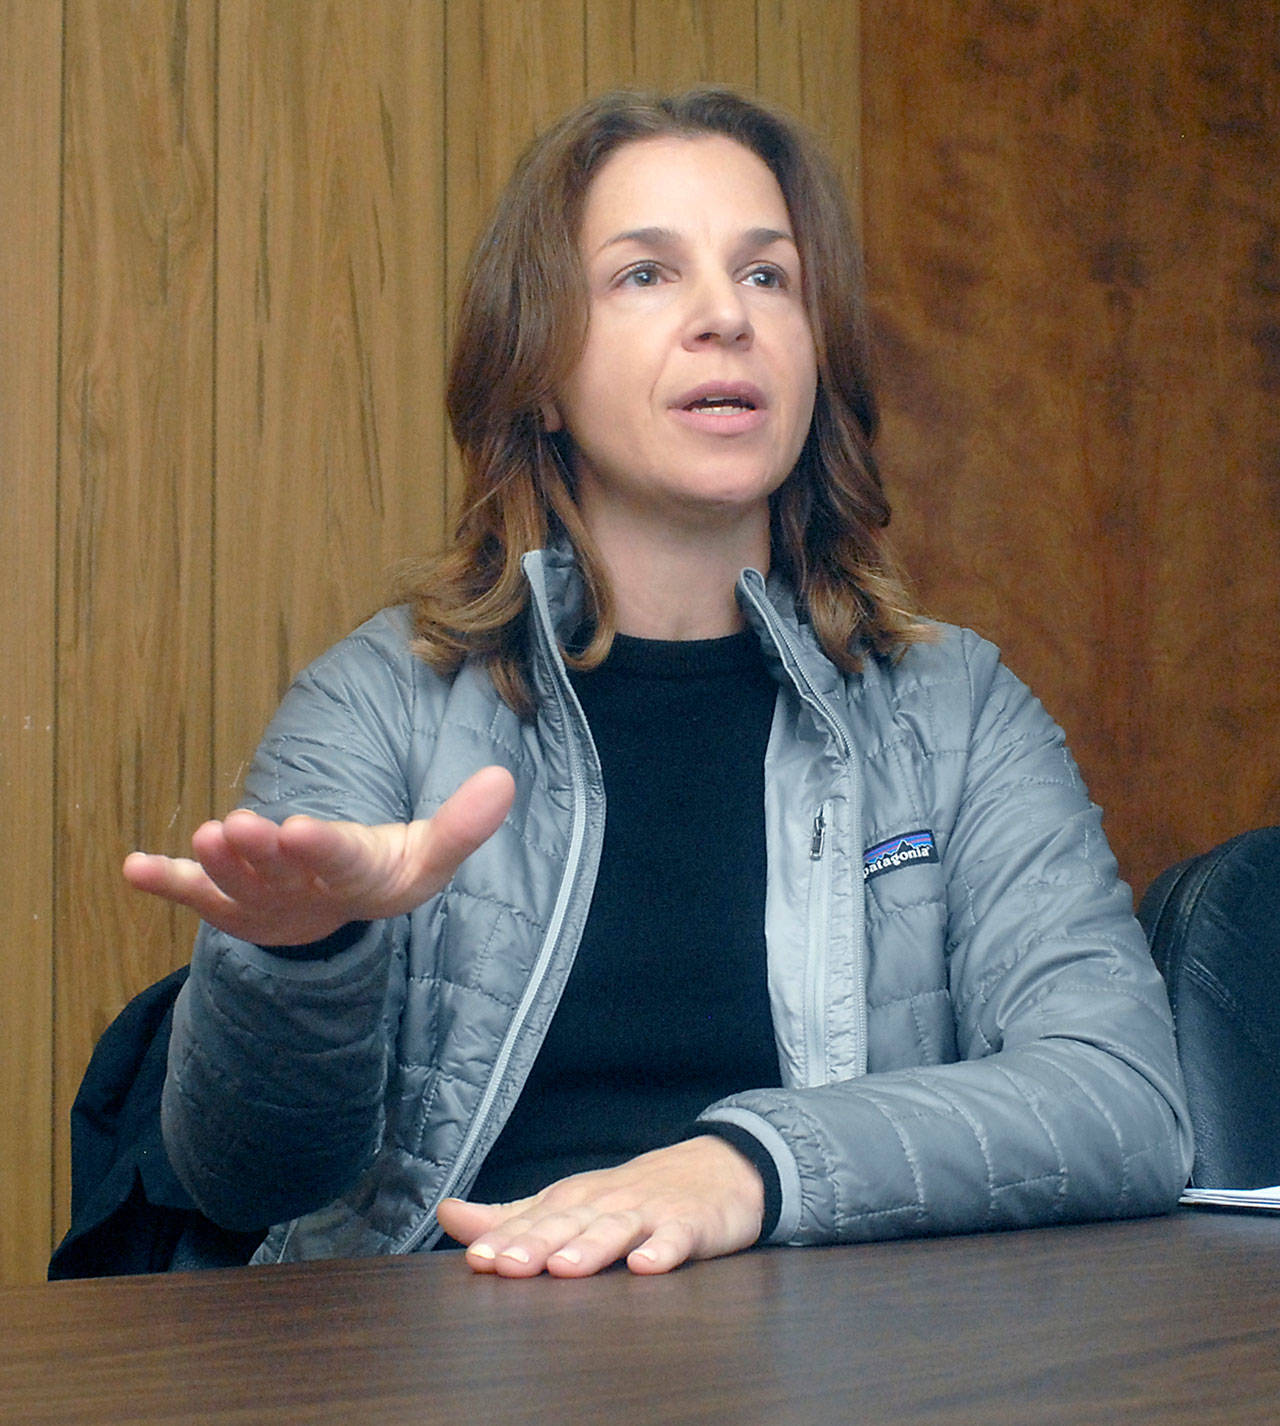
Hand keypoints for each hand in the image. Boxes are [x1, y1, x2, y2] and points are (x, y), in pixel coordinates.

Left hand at [122, 765, 514, 945]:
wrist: (338, 915)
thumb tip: (505, 779)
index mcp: (358, 878)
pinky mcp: (227, 900)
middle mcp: (306, 894)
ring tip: (206, 834)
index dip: (320, 850)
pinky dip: (164, 882)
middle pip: (281, 876)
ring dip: (217, 864)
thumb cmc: (385, 870)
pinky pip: (192, 894)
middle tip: (237, 827)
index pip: (341, 863)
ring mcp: (262, 900)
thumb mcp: (429, 853)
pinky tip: (131, 868)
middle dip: (259, 855)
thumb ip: (462, 823)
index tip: (299, 830)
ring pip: (236, 887)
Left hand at [435, 1136, 764, 1277]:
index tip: (477, 1259)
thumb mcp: (570, 1202)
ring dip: (591, 1248)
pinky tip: (645, 1266)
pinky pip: (676, 1238)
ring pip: (616, 1230)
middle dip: (537, 1243)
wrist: (716, 1168)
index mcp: (575, 1200)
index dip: (505, 1240)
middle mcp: (606, 1203)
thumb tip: (448, 1214)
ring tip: (565, 1269)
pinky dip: (662, 1251)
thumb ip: (510, 1216)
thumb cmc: (631, 1195)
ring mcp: (650, 1212)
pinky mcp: (690, 1225)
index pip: (534, 1219)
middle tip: (508, 1265)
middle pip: (569, 1224)